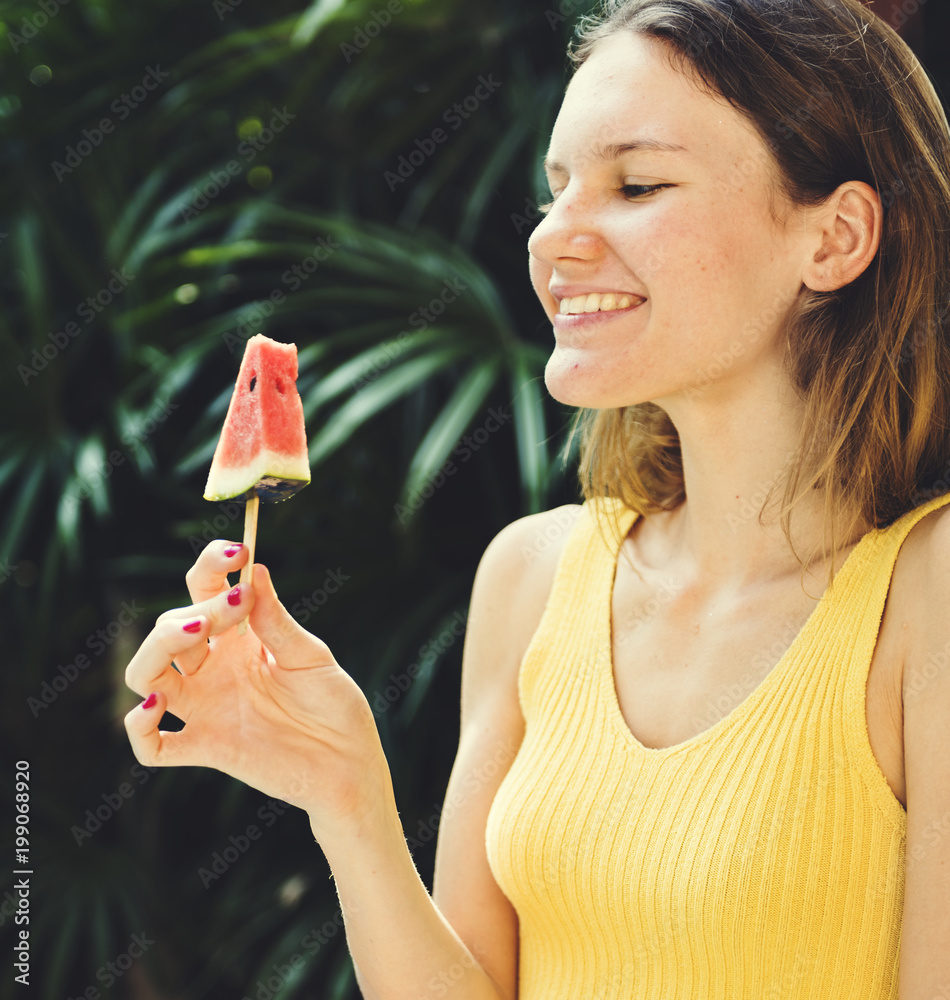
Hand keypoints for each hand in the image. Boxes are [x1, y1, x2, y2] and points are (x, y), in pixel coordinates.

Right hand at [123, 541, 391, 840]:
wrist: (349, 762)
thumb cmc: (334, 704)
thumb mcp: (310, 657)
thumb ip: (277, 621)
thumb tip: (255, 570)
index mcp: (240, 638)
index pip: (204, 591)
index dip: (210, 566)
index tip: (237, 551)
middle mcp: (214, 669)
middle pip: (170, 629)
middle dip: (197, 609)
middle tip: (237, 603)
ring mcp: (206, 708)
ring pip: (146, 675)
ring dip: (156, 651)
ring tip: (195, 634)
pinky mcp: (207, 747)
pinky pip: (152, 745)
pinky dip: (140, 727)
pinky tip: (157, 704)